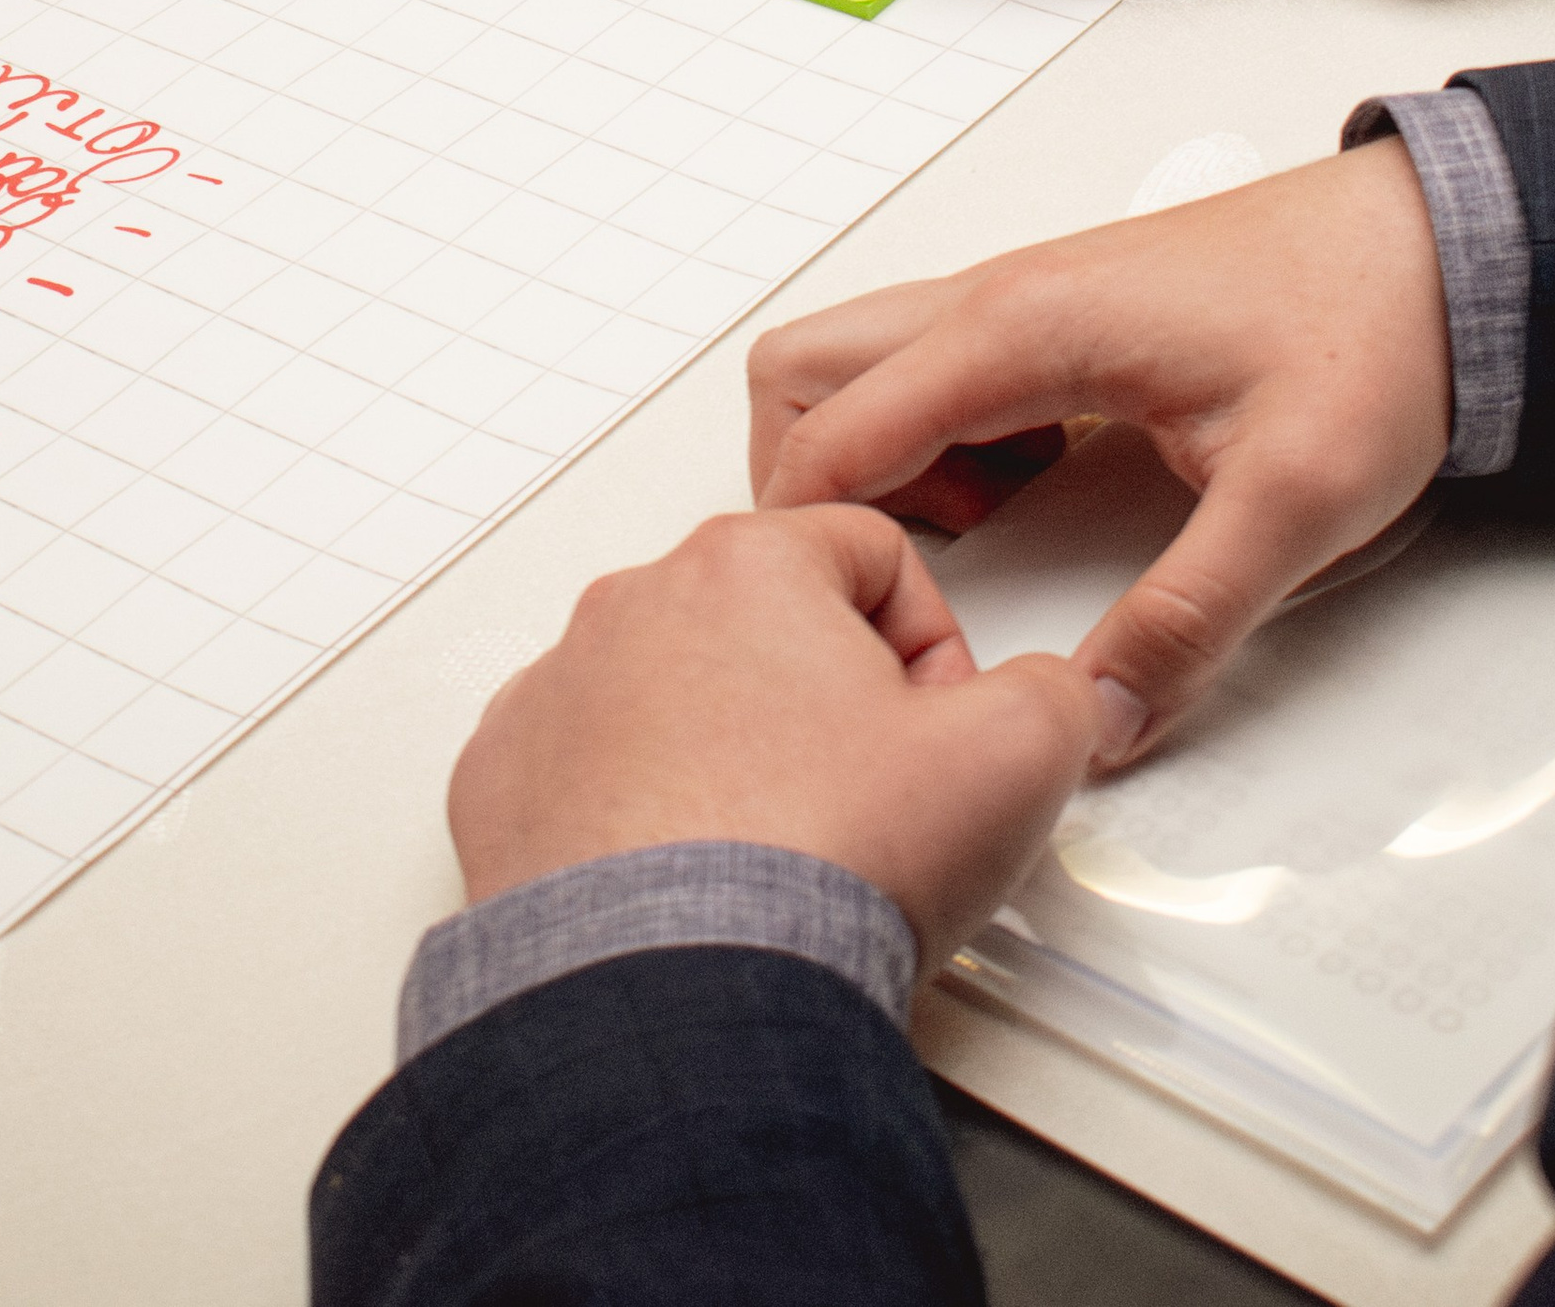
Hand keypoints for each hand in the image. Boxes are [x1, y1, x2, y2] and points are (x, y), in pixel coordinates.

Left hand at [449, 506, 1097, 967]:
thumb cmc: (813, 868)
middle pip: (768, 623)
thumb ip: (1054, 694)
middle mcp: (631, 609)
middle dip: (828, 700)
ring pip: (673, 696)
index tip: (940, 726)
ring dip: (731, 754)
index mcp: (745, 564)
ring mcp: (554, 699)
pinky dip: (639, 818)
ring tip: (781, 855)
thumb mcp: (1014, 757)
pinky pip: (588, 775)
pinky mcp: (501, 791)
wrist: (675, 1000)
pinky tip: (693, 885)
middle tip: (870, 799)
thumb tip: (1050, 697)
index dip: (934, 644)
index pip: (873, 554)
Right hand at [747, 140, 1453, 765]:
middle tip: (906, 569)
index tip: (882, 624)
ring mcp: (1019, 295)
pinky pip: (930, 367)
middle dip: (810, 483)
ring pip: (857, 364)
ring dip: (878, 456)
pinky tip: (1034, 487)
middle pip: (798, 374)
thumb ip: (1191, 618)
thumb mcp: (1297, 498)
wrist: (1440, 242)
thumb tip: (1103, 716)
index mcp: (1021, 331)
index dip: (822, 546)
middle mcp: (996, 297)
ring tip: (986, 532)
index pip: (830, 435)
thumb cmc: (1370, 326)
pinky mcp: (1053, 309)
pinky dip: (937, 435)